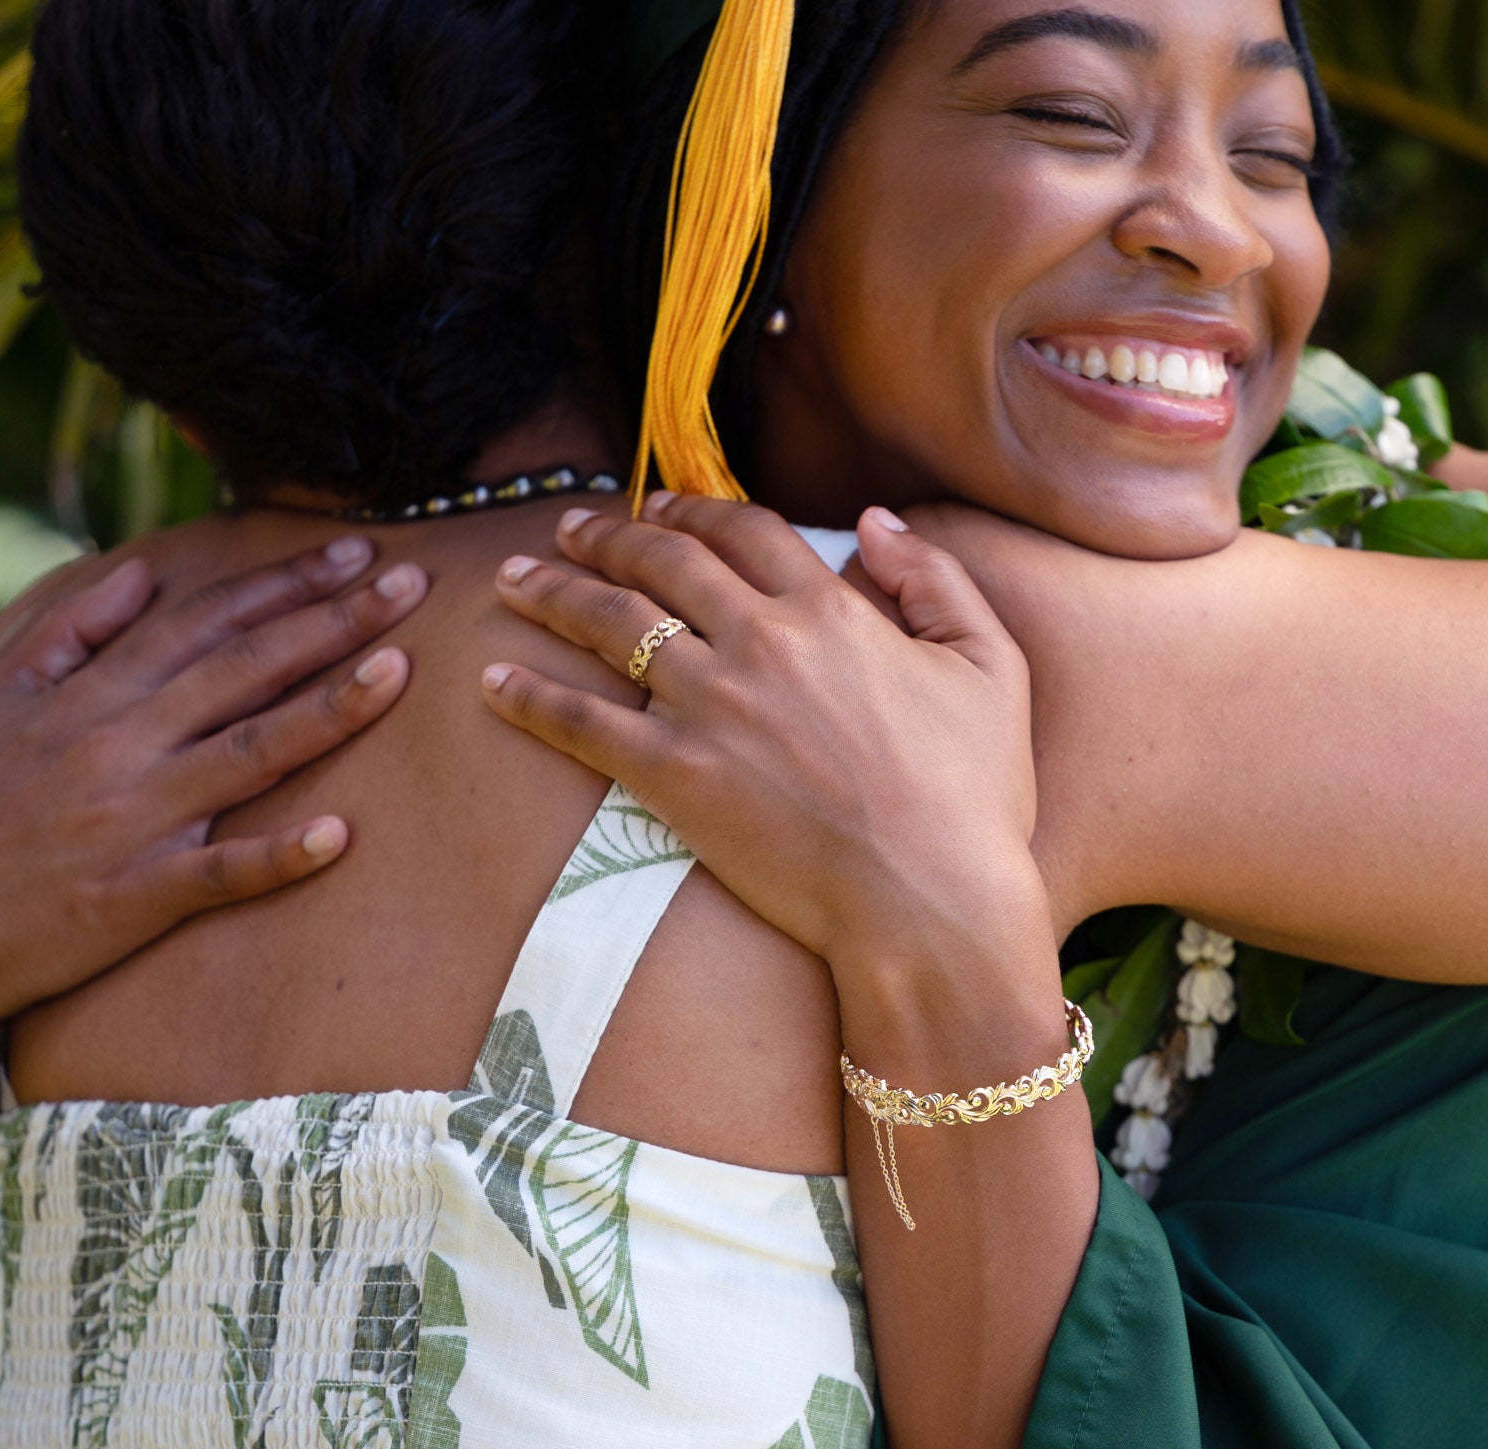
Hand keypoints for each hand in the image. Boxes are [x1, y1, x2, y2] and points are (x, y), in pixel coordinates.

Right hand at [0, 538, 426, 1029]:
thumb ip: (70, 627)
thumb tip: (144, 568)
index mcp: (92, 694)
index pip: (206, 622)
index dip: (284, 583)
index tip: (355, 551)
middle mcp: (120, 744)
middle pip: (244, 670)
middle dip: (332, 622)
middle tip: (413, 584)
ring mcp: (133, 820)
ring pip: (248, 754)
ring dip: (328, 712)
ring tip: (401, 674)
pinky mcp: (137, 895)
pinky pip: (219, 874)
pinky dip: (277, 855)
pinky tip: (339, 835)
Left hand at [482, 496, 1041, 975]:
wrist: (930, 901)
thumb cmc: (975, 798)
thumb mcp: (992, 670)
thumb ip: (938, 581)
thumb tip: (877, 522)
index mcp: (831, 611)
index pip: (746, 531)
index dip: (694, 509)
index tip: (660, 507)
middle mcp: (760, 642)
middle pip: (662, 562)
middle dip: (607, 535)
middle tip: (571, 530)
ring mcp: (710, 707)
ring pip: (610, 624)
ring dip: (554, 592)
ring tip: (515, 579)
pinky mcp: (674, 776)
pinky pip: (583, 724)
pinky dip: (531, 697)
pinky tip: (495, 682)